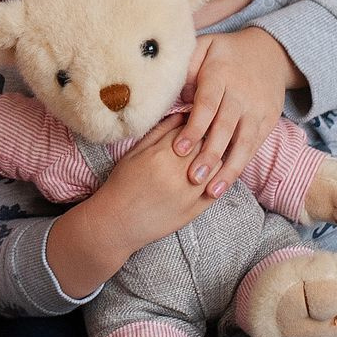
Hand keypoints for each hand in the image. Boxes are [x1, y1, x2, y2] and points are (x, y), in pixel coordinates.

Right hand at [45, 116, 213, 296]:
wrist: (117, 222)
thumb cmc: (123, 184)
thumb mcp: (135, 153)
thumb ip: (160, 132)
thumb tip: (183, 114)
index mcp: (162, 155)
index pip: (193, 128)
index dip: (197, 123)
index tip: (197, 121)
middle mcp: (178, 173)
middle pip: (207, 145)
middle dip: (208, 138)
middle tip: (206, 134)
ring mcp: (189, 193)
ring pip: (218, 165)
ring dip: (215, 158)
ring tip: (207, 155)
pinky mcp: (195, 210)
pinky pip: (218, 188)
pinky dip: (218, 178)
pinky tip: (210, 174)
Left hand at [177, 28, 300, 187]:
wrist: (271, 52)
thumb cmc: (224, 53)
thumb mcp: (203, 47)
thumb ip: (185, 67)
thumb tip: (171, 94)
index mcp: (221, 74)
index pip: (208, 104)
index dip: (195, 127)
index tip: (180, 149)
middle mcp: (242, 94)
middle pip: (226, 127)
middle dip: (210, 155)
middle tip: (193, 178)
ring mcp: (258, 109)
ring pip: (244, 142)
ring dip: (229, 169)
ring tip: (212, 191)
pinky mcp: (268, 121)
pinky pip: (254, 146)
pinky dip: (241, 165)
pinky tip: (227, 182)